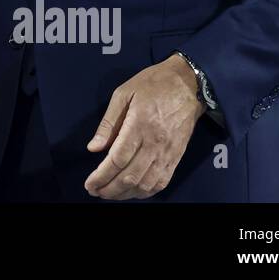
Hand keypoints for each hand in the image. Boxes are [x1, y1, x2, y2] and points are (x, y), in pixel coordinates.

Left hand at [83, 54, 203, 199]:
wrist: (189, 85)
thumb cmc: (152, 84)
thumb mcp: (123, 93)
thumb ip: (108, 122)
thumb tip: (93, 148)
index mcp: (139, 125)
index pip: (118, 159)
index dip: (101, 175)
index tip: (89, 183)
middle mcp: (155, 143)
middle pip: (130, 176)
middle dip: (110, 188)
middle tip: (95, 191)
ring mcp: (168, 152)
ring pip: (146, 183)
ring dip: (126, 193)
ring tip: (110, 194)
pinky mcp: (177, 157)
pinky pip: (162, 182)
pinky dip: (146, 192)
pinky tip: (133, 192)